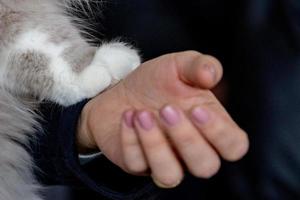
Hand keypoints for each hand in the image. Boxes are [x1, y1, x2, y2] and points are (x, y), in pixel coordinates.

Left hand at [77, 51, 248, 187]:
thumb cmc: (156, 82)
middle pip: (205, 166)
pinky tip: (127, 116)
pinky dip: (130, 139)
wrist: (121, 91)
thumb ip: (199, 65)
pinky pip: (137, 164)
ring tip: (142, 114)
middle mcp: (190, 150)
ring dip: (156, 145)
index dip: (221, 134)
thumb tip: (211, 74)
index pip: (234, 146)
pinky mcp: (138, 164)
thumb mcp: (178, 65)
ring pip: (170, 176)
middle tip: (167, 108)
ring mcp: (164, 160)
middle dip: (186, 138)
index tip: (197, 109)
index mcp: (209, 127)